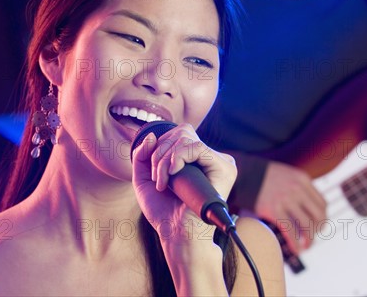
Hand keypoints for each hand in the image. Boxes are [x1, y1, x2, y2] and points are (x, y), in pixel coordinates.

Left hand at [131, 123, 236, 244]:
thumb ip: (143, 154)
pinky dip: (177, 158)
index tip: (154, 174)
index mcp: (198, 159)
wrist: (176, 234)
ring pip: (186, 138)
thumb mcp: (145, 178)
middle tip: (157, 179)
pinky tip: (172, 177)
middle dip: (159, 152)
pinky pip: (196, 147)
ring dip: (164, 159)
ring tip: (163, 183)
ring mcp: (220, 162)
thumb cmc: (164, 211)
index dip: (159, 147)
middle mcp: (211, 158)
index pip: (179, 134)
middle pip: (182, 132)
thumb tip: (151, 135)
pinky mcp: (224, 168)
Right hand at [254, 162, 326, 254]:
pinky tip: (296, 249)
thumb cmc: (263, 176)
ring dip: (309, 240)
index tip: (317, 227)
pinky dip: (295, 244)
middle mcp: (297, 189)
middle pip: (319, 216)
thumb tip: (307, 207)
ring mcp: (286, 200)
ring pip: (307, 225)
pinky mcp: (274, 210)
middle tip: (312, 238)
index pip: (323, 204)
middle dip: (318, 231)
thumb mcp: (286, 174)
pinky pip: (291, 231)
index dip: (322, 219)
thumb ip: (298, 187)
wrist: (244, 173)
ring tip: (305, 246)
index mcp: (302, 180)